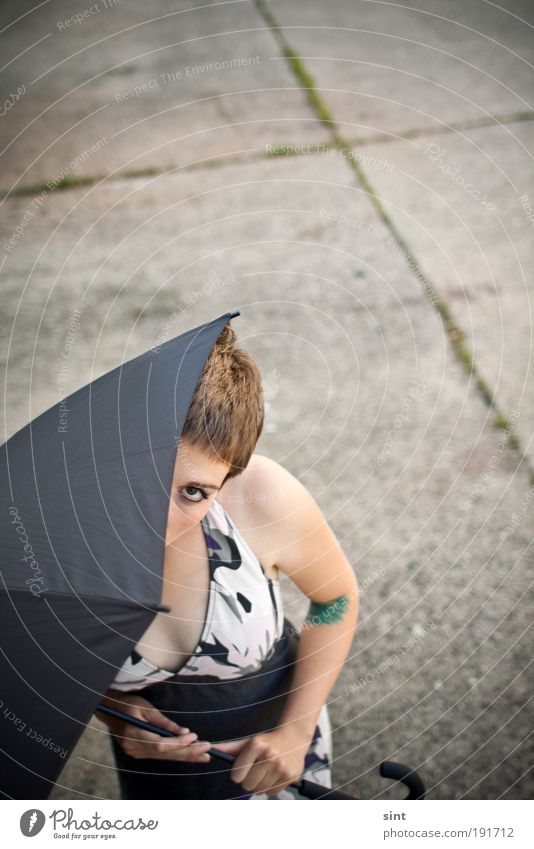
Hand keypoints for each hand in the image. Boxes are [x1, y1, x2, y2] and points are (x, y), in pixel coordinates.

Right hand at [97, 690, 211, 762]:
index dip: (178, 743)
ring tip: (204, 755)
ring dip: (185, 755)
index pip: (159, 745)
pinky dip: (176, 754)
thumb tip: (184, 733)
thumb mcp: (146, 707)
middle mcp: (133, 747)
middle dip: (187, 753)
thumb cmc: (128, 704)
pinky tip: (190, 753)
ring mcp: (135, 752)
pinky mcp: (139, 753)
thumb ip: (164, 722)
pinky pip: (160, 756)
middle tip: (208, 751)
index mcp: (133, 734)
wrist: (110, 710)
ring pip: (164, 757)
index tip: (195, 737)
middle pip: (164, 754)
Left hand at [215, 725, 311, 795]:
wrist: (293, 738)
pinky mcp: (290, 776)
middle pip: (247, 785)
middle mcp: (269, 756)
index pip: (236, 775)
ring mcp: (281, 766)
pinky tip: (274, 775)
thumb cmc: (266, 742)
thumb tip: (210, 748)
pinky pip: (272, 793)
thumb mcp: (249, 742)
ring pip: (259, 790)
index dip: (237, 774)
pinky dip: (270, 788)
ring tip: (264, 772)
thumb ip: (229, 748)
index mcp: (256, 746)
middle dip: (248, 780)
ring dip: (259, 785)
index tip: (242, 769)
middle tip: (255, 771)